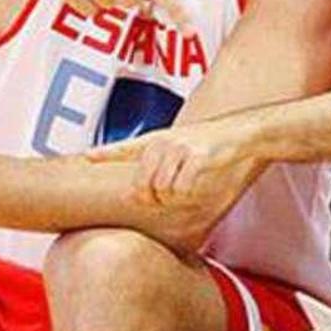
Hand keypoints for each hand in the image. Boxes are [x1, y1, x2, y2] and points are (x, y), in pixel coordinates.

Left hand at [88, 120, 265, 216]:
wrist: (243, 133)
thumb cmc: (213, 146)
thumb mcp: (183, 150)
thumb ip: (159, 169)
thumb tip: (137, 197)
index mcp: (158, 140)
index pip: (125, 148)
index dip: (105, 153)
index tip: (86, 157)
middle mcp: (163, 142)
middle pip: (143, 186)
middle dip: (154, 198)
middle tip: (173, 194)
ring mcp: (178, 148)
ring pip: (162, 190)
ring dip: (176, 195)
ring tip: (192, 181)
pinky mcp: (195, 157)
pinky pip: (181, 190)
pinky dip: (190, 193)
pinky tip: (201, 180)